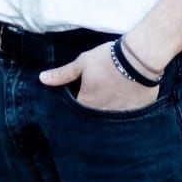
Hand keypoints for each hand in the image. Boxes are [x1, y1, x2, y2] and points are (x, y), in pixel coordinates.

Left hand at [38, 41, 159, 109]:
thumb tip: (42, 79)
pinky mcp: (136, 114)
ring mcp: (120, 116)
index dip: (75, 111)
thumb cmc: (108, 59)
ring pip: (109, 123)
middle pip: (92, 121)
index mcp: (86, 103)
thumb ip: (63, 74)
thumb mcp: (83, 63)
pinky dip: (124, 116)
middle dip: (91, 117)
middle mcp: (102, 114)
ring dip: (107, 117)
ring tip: (110, 107)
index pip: (75, 115)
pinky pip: (127, 120)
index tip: (77, 106)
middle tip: (95, 108)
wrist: (140, 58)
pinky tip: (125, 108)